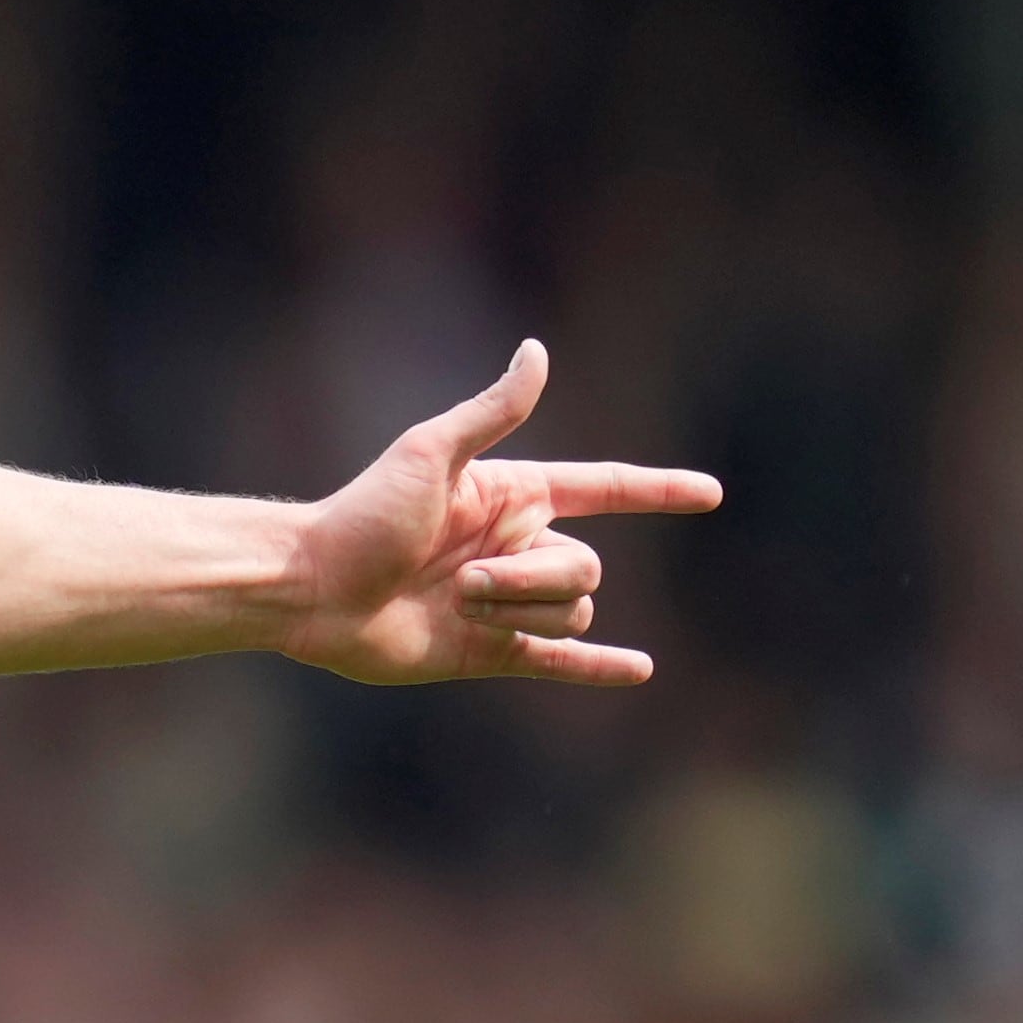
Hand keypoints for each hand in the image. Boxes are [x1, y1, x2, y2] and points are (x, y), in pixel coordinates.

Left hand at [281, 341, 721, 685]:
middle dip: (533, 577)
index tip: (709, 492)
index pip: (603, 488)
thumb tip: (537, 351)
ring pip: (572, 612)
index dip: (656, 490)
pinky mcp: (489, 650)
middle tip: (464, 579)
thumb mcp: (429, 454)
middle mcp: (515, 548)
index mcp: (511, 498)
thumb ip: (491, 412)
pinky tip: (640, 670)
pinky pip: (560, 661)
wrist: (313, 590)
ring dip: (521, 610)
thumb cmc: (361, 516)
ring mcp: (505, 602)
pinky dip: (598, 668)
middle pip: (585, 567)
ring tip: (455, 603)